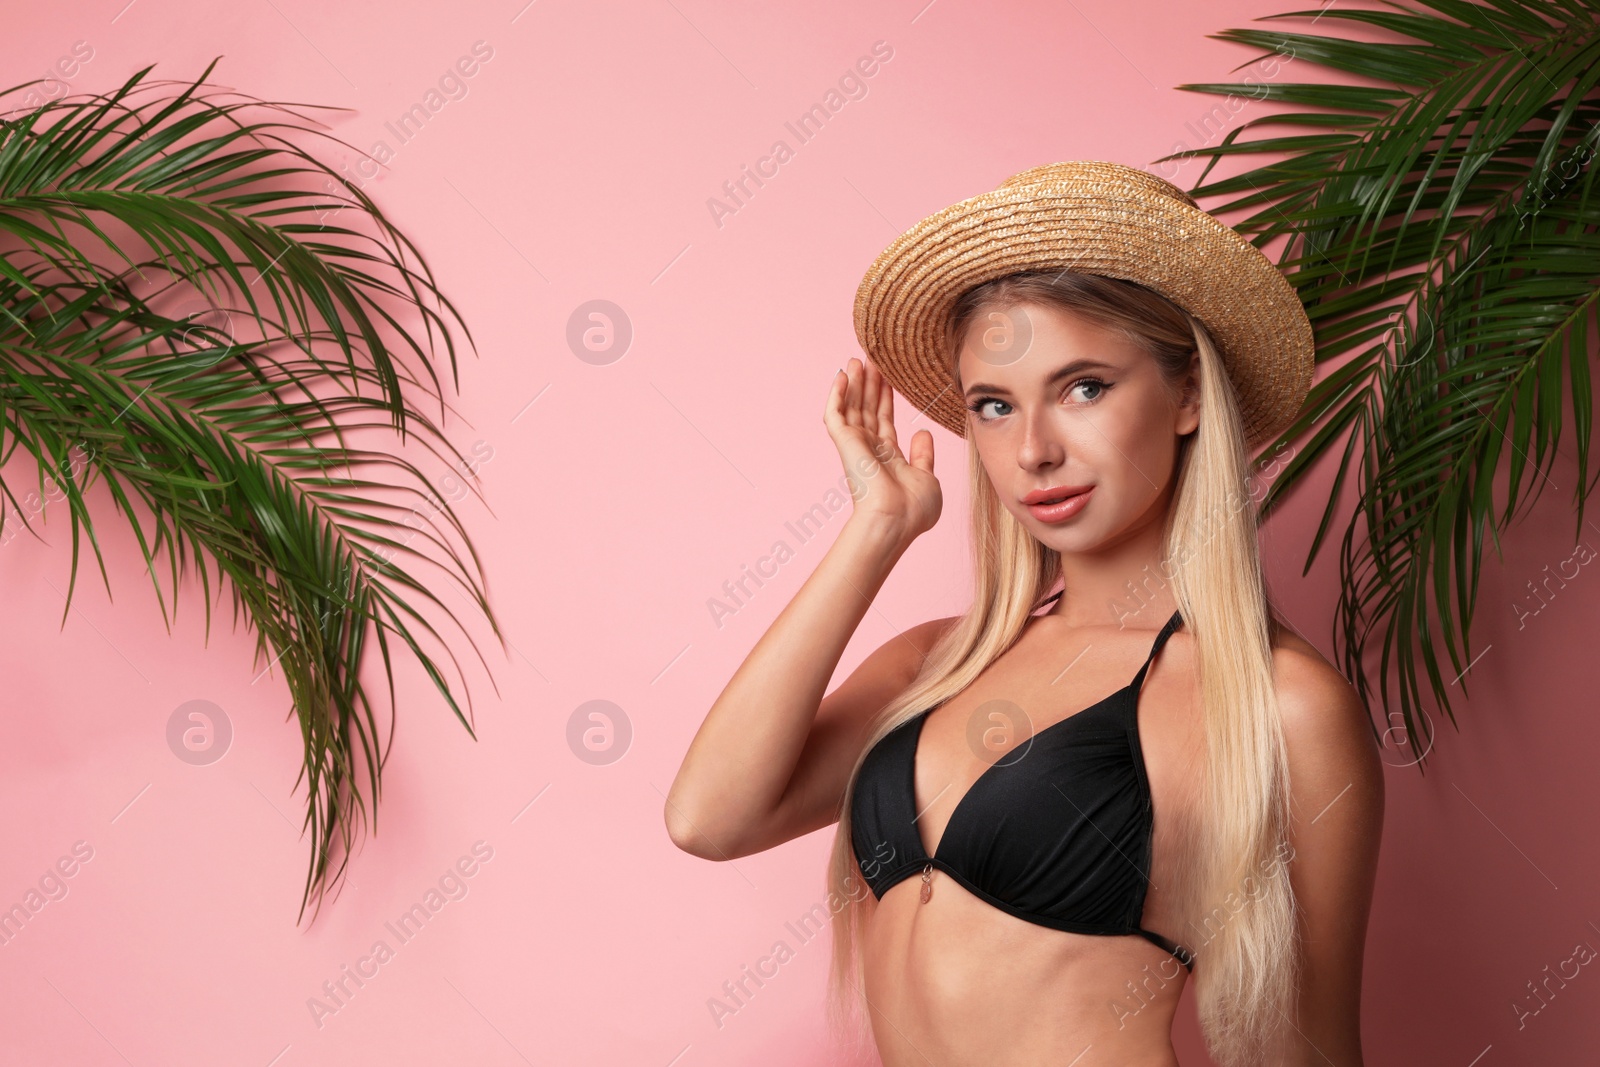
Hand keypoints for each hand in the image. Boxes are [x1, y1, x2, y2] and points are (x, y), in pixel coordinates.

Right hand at [824, 356, 941, 541]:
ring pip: (852, 406)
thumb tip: (923, 431)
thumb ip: (924, 454)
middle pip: (867, 409)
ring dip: (854, 382)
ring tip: (857, 358)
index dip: (885, 397)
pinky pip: (835, 414)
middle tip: (871, 358)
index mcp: (888, 458)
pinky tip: (842, 374)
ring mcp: (855, 446)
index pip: (884, 420)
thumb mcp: (927, 477)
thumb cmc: (913, 510)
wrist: (896, 521)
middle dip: (869, 383)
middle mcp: (869, 450)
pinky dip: (836, 394)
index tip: (887, 375)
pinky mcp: (844, 444)